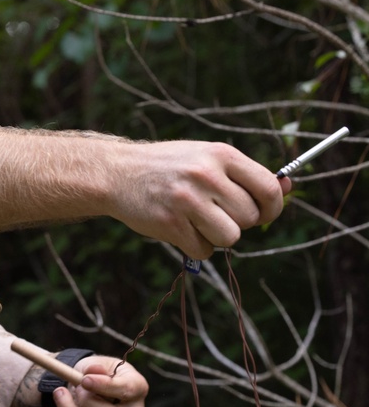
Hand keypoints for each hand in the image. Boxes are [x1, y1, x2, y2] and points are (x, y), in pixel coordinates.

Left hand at [6, 354, 148, 406]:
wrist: (89, 385)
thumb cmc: (97, 372)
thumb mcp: (96, 362)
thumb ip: (94, 366)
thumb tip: (93, 370)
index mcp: (138, 388)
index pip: (127, 390)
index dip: (106, 387)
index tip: (84, 380)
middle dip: (85, 404)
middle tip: (71, 387)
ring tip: (59, 392)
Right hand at [106, 141, 289, 259]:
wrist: (118, 173)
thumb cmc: (170, 166)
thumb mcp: (209, 158)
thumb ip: (246, 174)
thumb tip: (289, 186)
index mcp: (222, 155)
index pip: (269, 189)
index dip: (273, 208)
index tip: (264, 214)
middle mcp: (207, 175)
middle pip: (250, 218)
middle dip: (239, 222)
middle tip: (217, 212)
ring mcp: (187, 201)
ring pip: (230, 237)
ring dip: (218, 236)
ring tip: (199, 221)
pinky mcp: (170, 224)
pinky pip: (203, 251)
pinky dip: (195, 247)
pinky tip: (180, 228)